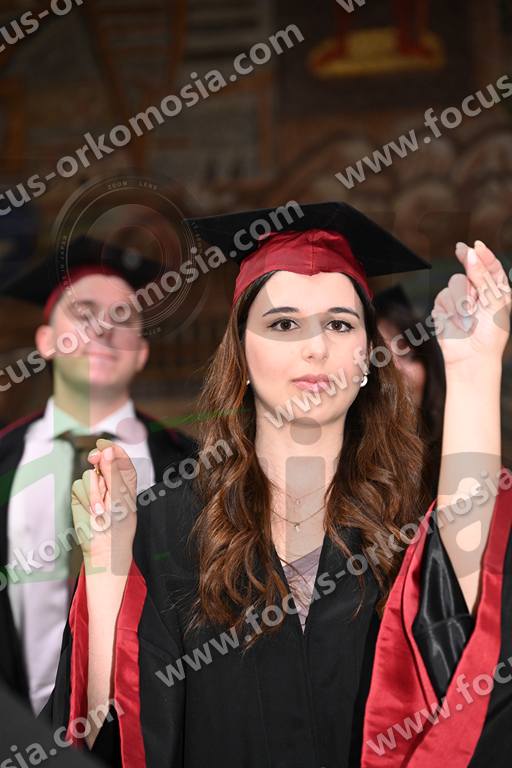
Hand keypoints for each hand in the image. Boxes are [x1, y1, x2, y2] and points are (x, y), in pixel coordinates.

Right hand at [71, 438, 136, 574]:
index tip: (104, 444)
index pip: (119, 457)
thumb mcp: (120, 496)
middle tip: (95, 458)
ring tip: (101, 509)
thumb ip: (113, 472)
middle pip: (102, 460)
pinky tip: (93, 510)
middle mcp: (110, 481)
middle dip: (98, 459)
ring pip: (90, 474)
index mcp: (126, 479)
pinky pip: (79, 485)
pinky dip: (86, 497)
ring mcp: (95, 488)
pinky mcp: (81, 495)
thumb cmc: (119, 524)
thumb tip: (106, 450)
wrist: (104, 546)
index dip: (112, 448)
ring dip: (94, 490)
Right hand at [432, 240, 510, 369]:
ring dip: (462, 299)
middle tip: (470, 281)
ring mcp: (459, 300)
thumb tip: (470, 253)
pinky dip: (450, 309)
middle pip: (469, 270)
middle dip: (471, 278)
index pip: (490, 265)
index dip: (483, 254)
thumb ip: (482, 275)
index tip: (476, 245)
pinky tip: (456, 321)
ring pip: (454, 282)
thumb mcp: (494, 300)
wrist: (472, 357)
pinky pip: (442, 297)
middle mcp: (478, 292)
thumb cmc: (490, 333)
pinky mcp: (444, 308)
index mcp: (496, 290)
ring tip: (467, 316)